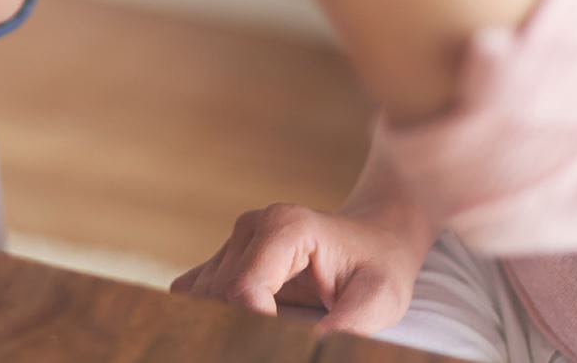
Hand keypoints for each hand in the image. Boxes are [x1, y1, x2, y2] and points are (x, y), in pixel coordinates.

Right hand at [170, 203, 424, 334]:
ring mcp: (236, 239)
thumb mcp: (379, 299)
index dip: (255, 330)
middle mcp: (251, 226)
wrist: (376, 236)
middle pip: (218, 294)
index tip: (283, 348)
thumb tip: (312, 352)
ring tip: (262, 343)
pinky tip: (237, 334)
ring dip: (224, 326)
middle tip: (273, 348)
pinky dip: (208, 317)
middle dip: (238, 332)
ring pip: (202, 296)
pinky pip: (196, 291)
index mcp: (284, 226)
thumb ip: (347, 328)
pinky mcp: (228, 255)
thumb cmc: (380, 265)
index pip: (243, 289)